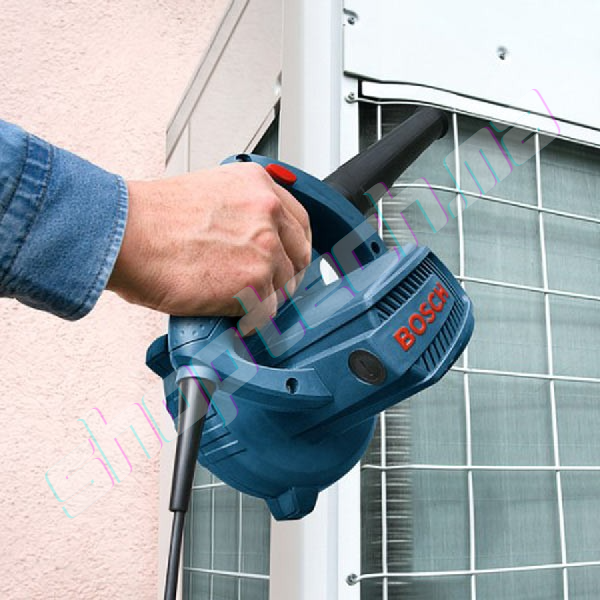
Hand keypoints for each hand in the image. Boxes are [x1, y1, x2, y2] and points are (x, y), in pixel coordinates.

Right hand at [107, 162, 311, 319]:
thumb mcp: (210, 193)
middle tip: (264, 288)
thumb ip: (242, 211)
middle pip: (299, 257)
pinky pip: (266, 312)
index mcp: (259, 185)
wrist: (125, 235)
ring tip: (237, 301)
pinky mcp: (253, 283)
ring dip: (264, 298)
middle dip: (284, 277)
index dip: (294, 248)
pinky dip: (250, 320)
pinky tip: (231, 315)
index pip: (300, 223)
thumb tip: (253, 238)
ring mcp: (264, 248)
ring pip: (284, 287)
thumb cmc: (151, 218)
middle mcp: (268, 212)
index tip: (286, 260)